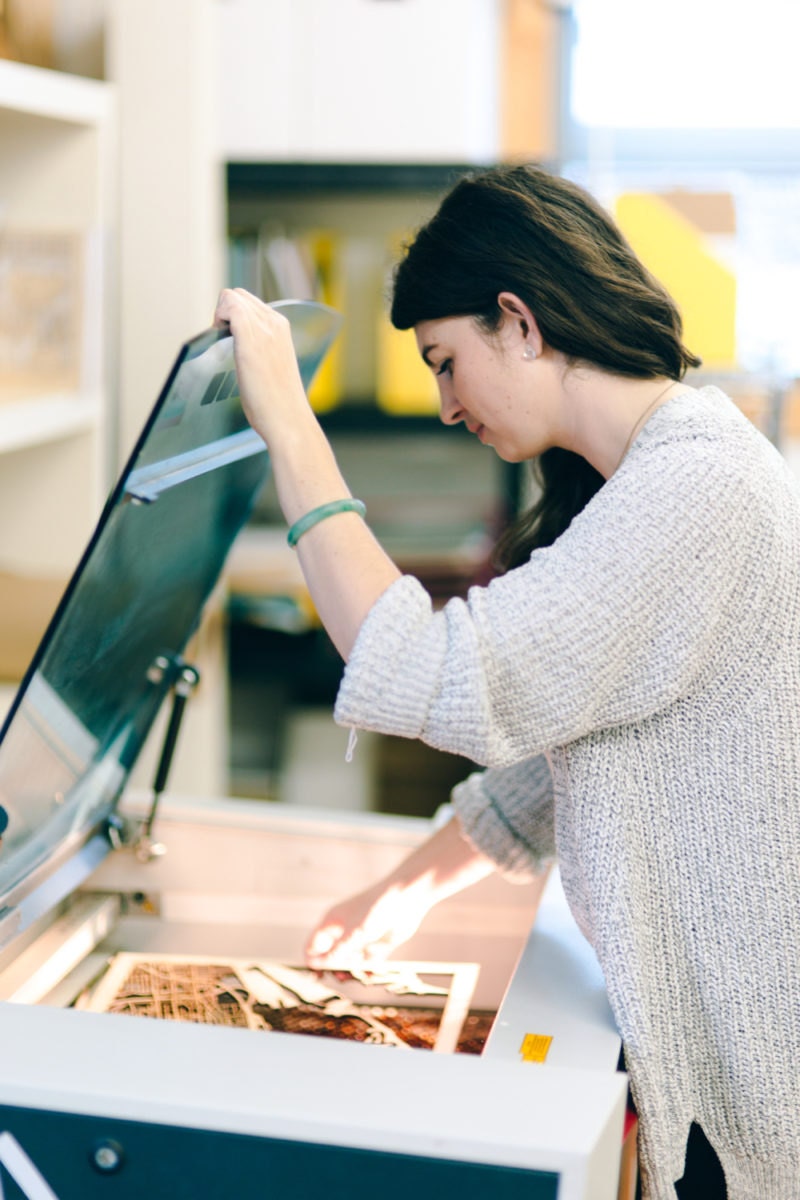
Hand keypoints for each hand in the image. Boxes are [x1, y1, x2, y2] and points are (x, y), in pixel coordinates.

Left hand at [213, 288, 311, 445]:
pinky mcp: (250, 336)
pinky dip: (218, 316)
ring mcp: (264, 327)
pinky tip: (218, 337)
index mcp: (282, 327)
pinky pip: (229, 305)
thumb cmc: (278, 403)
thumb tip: (241, 350)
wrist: (288, 419)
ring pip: (232, 296)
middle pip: (239, 295)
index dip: (232, 317)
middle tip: (222, 342)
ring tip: (221, 343)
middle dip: (224, 314)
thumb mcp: (271, 367)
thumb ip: (259, 351)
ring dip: (219, 316)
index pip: (250, 303)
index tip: (228, 340)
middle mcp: (274, 322)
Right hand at [305, 880, 431, 970]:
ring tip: (355, 977)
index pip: (314, 945)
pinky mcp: (377, 945)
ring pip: (350, 962)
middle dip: (333, 969)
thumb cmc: (375, 909)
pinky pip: (368, 963)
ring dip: (351, 972)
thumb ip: (335, 952)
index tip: (319, 976)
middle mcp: (345, 930)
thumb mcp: (352, 934)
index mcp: (332, 922)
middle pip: (331, 955)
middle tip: (340, 977)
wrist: (406, 898)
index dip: (313, 961)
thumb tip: (316, 965)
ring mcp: (361, 938)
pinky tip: (370, 976)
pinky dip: (368, 971)